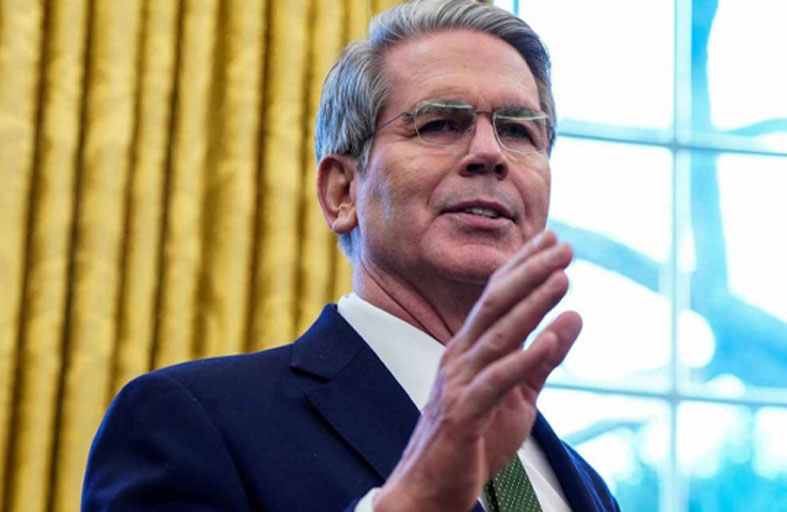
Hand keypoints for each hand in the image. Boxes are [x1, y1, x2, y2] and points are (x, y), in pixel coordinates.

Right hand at [373, 231, 581, 511]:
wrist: (433, 485)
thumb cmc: (476, 437)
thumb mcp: (520, 393)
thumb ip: (545, 358)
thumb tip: (575, 317)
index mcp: (470, 348)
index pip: (497, 296)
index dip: (524, 266)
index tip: (552, 239)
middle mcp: (460, 356)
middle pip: (496, 304)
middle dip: (530, 272)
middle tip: (564, 246)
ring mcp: (459, 382)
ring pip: (498, 335)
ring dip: (531, 305)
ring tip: (562, 279)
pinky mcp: (464, 413)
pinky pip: (496, 382)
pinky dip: (524, 360)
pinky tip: (550, 341)